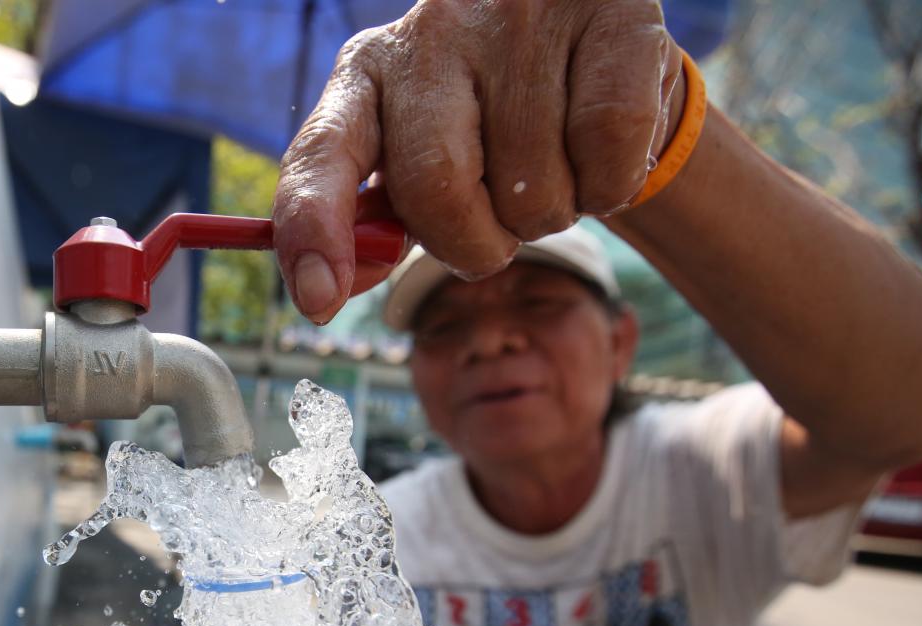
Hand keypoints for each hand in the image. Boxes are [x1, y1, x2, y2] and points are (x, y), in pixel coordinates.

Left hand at [274, 0, 682, 321]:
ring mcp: (520, 19)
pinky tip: (598, 153)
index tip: (316, 300)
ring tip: (552, 165)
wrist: (590, 42)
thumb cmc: (487, 125)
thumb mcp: (416, 162)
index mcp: (368, 74)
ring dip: (548, 214)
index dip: (312, 229)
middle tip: (496, 222)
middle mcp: (433, 34)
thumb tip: (327, 293)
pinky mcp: (609, 15)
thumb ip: (370, 225)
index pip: (321, 154)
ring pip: (531, 188)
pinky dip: (609, 185)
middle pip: (436, 189)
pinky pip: (607, 148)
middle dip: (472, 243)